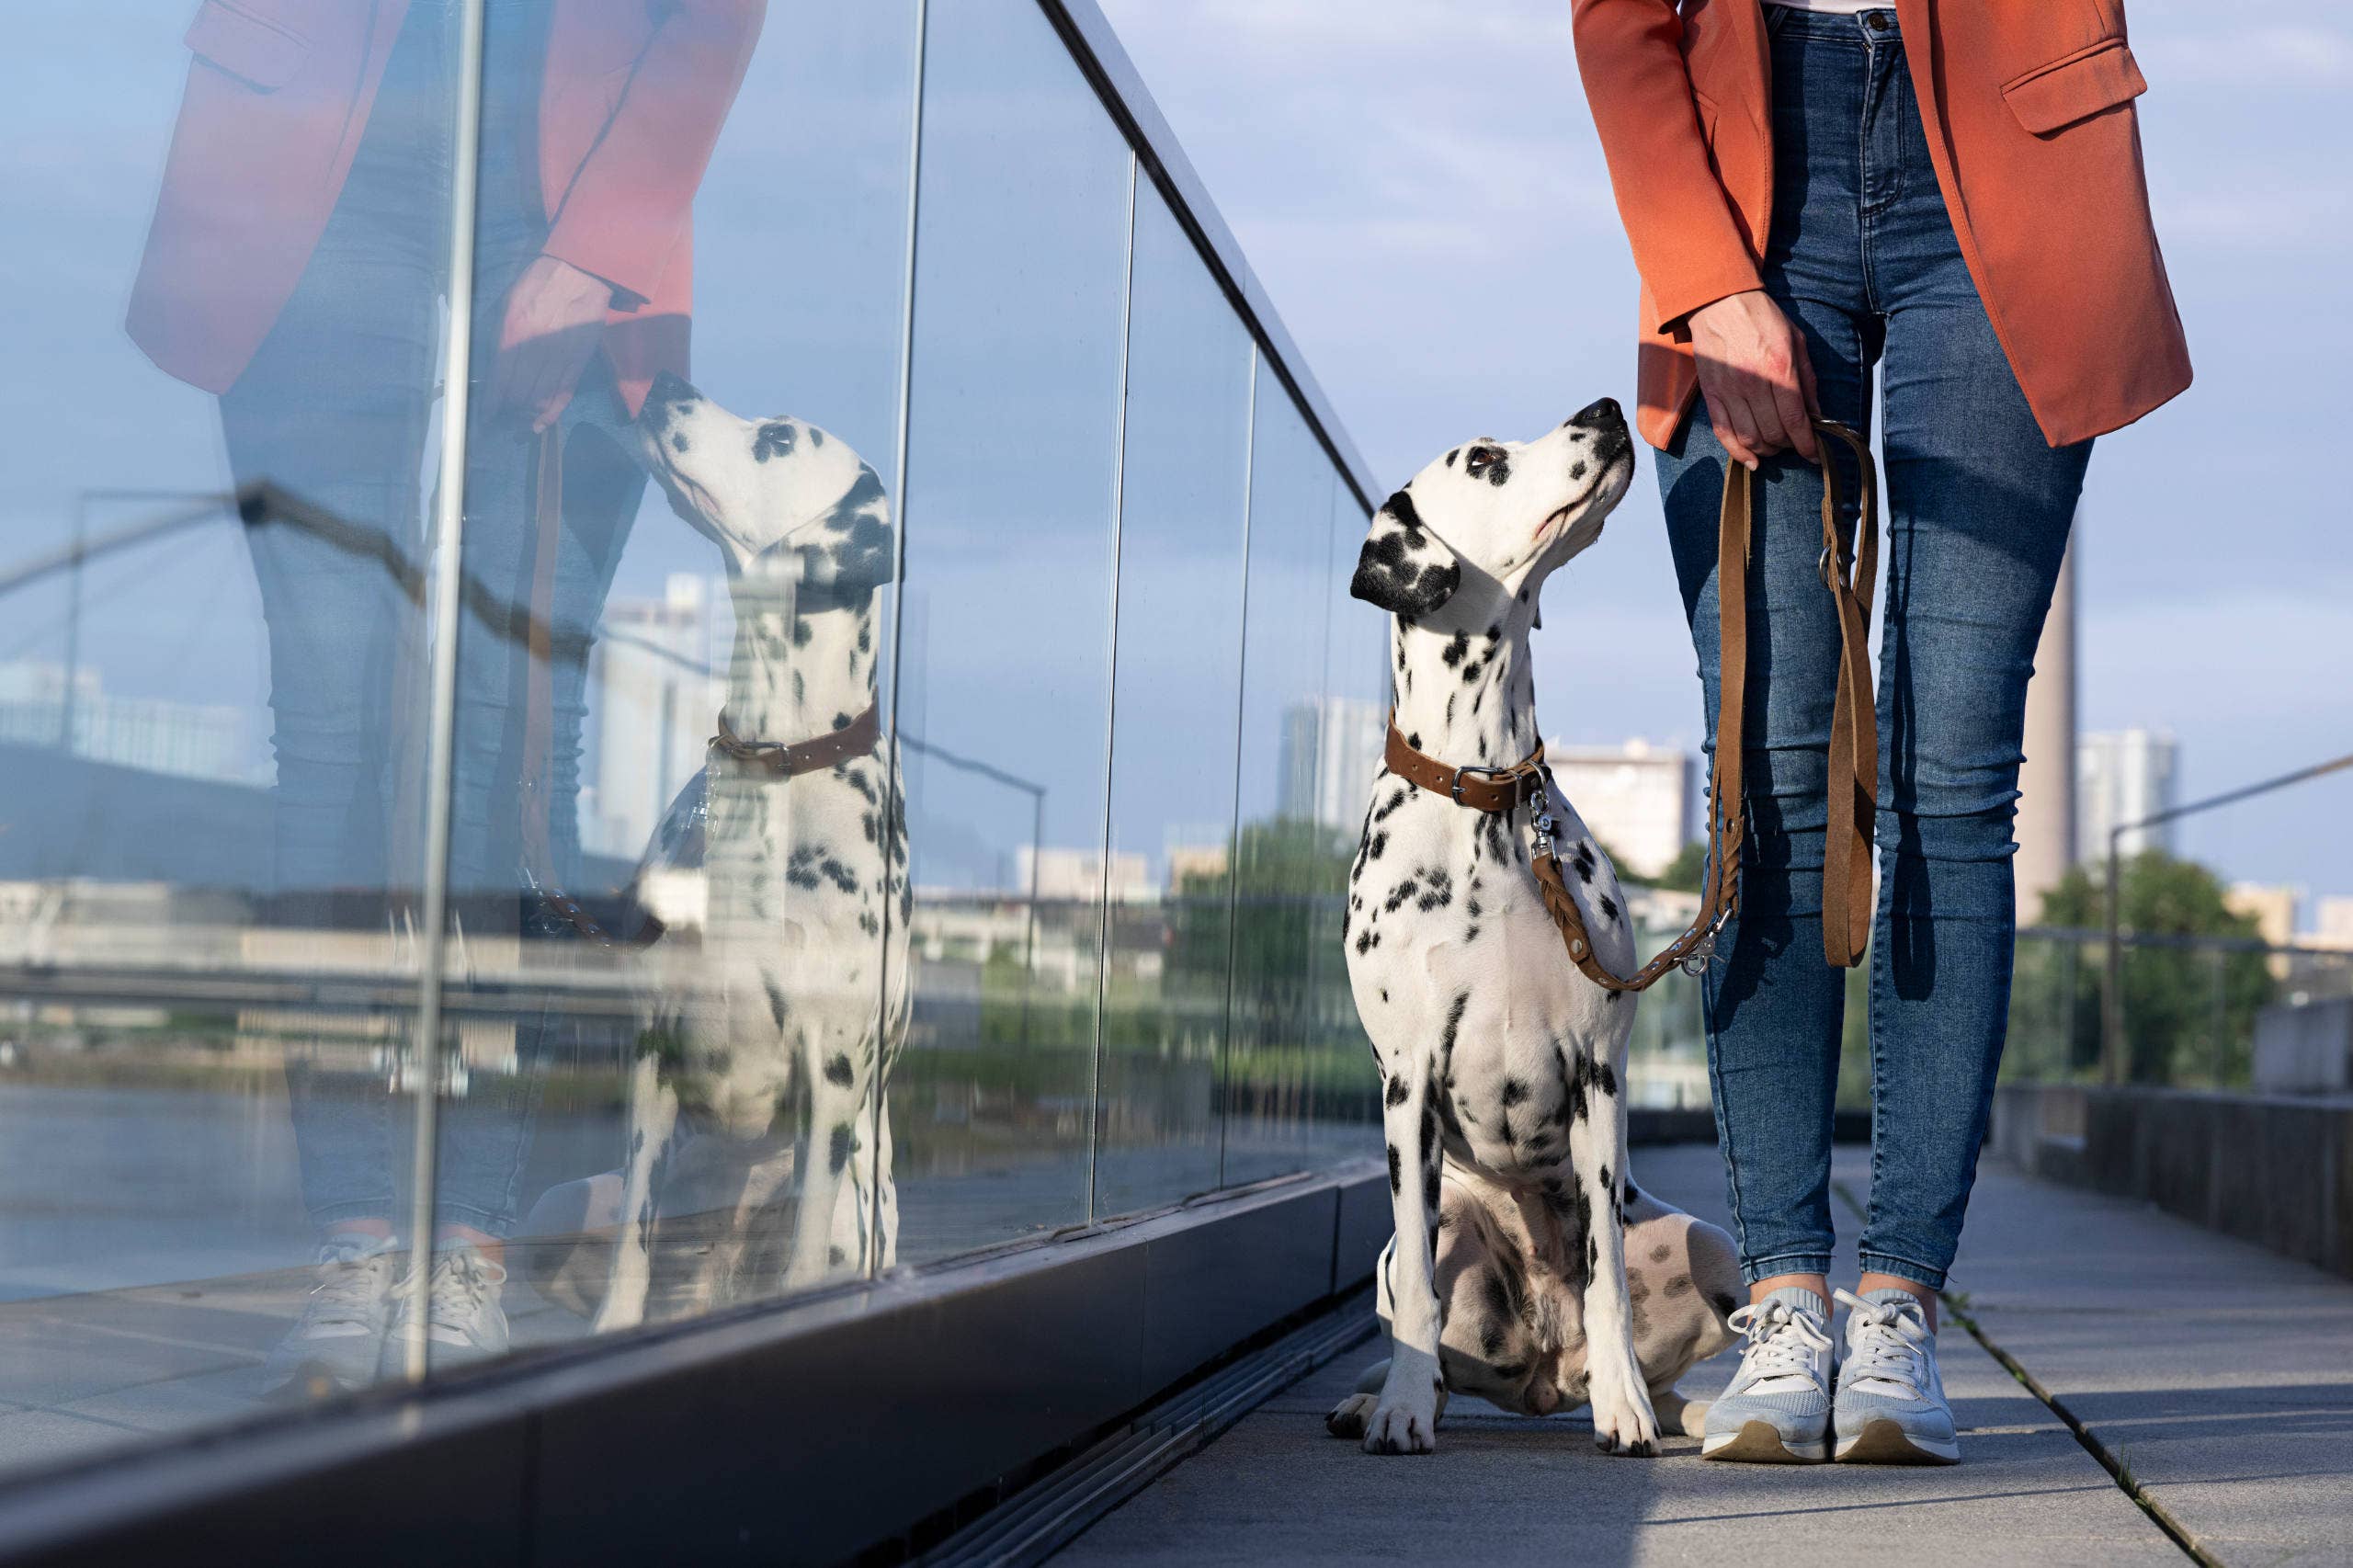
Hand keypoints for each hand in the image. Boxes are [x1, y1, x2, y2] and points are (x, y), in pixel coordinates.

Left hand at [489, 255, 612, 433]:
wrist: (579, 274)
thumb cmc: (538, 285)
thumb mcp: (508, 303)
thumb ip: (500, 336)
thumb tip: (494, 370)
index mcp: (513, 331)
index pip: (499, 378)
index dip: (492, 402)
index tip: (487, 417)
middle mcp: (536, 347)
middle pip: (519, 392)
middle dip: (509, 409)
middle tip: (504, 416)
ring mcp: (560, 356)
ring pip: (540, 397)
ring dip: (527, 412)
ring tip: (519, 419)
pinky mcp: (579, 360)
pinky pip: (563, 393)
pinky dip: (552, 412)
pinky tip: (541, 424)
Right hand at [1686, 289, 1818, 467]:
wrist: (1719, 302)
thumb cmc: (1762, 318)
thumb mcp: (1796, 341)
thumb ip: (1807, 380)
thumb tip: (1817, 415)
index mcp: (1779, 368)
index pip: (1795, 419)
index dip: (1807, 444)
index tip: (1814, 454)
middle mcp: (1753, 382)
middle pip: (1773, 433)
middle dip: (1788, 446)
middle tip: (1795, 444)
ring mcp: (1729, 390)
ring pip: (1750, 437)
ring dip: (1766, 450)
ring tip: (1775, 448)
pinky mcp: (1711, 394)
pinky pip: (1724, 432)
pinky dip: (1738, 452)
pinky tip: (1751, 460)